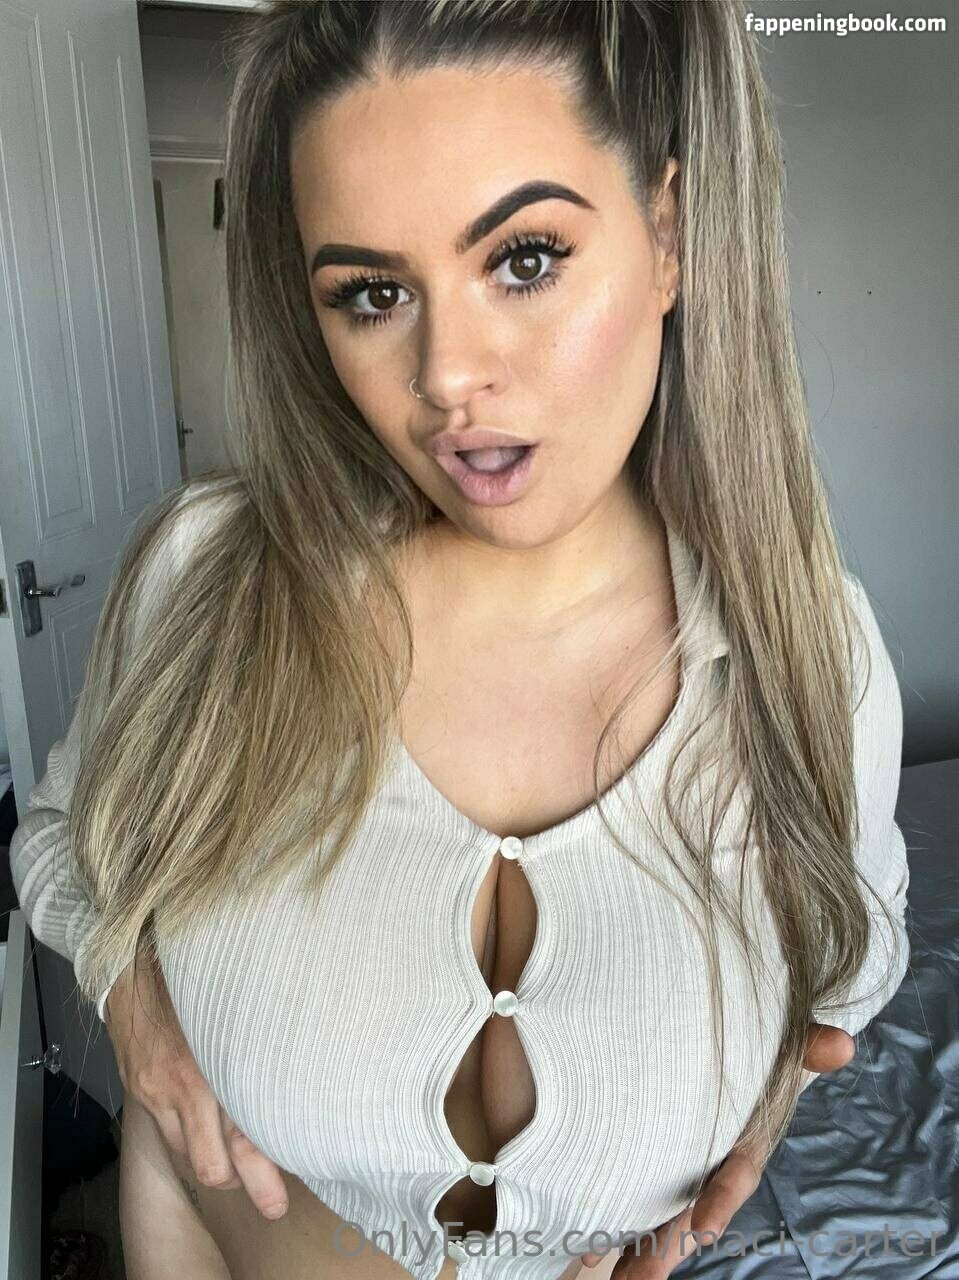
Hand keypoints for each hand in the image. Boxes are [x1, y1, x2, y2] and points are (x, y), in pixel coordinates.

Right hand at [105, 951, 289, 1220]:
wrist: (131, 962)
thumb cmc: (192, 976)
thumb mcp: (237, 1005)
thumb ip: (262, 1040)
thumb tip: (298, 1067)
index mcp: (215, 1062)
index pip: (242, 1133)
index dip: (262, 1171)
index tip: (279, 1196)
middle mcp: (184, 1086)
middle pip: (213, 1162)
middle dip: (242, 1183)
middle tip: (271, 1198)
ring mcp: (157, 1093)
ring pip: (188, 1157)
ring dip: (214, 1165)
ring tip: (240, 1163)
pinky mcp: (140, 1092)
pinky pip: (167, 1136)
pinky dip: (189, 1142)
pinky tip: (207, 1132)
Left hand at [578, 1022, 854, 1275]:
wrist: (715, 1038)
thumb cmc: (754, 1050)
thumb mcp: (779, 1046)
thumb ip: (806, 1047)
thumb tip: (841, 1045)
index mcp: (741, 1142)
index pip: (736, 1177)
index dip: (721, 1201)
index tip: (703, 1229)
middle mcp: (709, 1164)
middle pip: (688, 1212)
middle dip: (666, 1247)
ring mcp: (678, 1167)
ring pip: (657, 1215)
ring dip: (635, 1250)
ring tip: (601, 1275)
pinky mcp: (648, 1162)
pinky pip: (630, 1197)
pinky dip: (610, 1224)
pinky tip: (581, 1250)